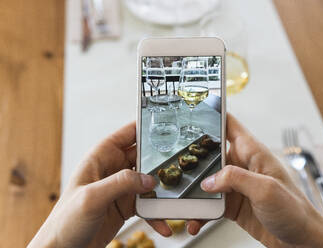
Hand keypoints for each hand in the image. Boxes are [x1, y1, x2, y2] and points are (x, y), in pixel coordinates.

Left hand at [28, 122, 171, 247]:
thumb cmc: (65, 221)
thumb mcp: (92, 197)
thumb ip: (120, 183)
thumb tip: (148, 178)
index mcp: (101, 157)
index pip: (127, 134)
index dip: (145, 127)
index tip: (166, 125)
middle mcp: (112, 170)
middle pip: (143, 156)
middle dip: (161, 161)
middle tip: (178, 165)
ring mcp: (120, 188)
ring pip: (148, 181)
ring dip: (161, 189)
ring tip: (173, 197)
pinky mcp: (125, 205)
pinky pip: (147, 204)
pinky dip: (156, 212)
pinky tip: (162, 221)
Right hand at [192, 114, 322, 247]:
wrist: (300, 241)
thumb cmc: (295, 210)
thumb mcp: (266, 189)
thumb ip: (236, 179)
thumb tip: (209, 180)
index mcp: (252, 152)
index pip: (229, 125)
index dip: (213, 115)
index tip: (193, 112)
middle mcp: (242, 166)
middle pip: (211, 154)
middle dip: (194, 161)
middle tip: (179, 168)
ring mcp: (236, 185)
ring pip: (207, 181)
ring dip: (195, 192)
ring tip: (186, 202)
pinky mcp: (232, 203)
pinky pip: (210, 204)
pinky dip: (200, 212)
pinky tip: (196, 219)